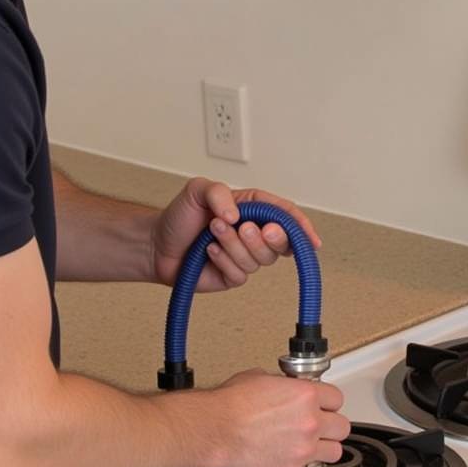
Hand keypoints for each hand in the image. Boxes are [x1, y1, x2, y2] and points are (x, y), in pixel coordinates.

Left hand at [150, 178, 321, 291]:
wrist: (157, 245)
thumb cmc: (180, 216)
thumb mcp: (197, 190)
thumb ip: (219, 192)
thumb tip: (238, 216)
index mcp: (253, 209)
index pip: (286, 216)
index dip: (302, 227)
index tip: (310, 239)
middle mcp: (253, 233)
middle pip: (281, 242)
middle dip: (269, 237)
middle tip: (248, 228)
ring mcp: (244, 255)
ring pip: (260, 259)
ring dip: (235, 245)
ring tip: (213, 232)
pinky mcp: (233, 275)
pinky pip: (241, 274)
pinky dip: (224, 261)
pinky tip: (208, 252)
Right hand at [210, 370, 350, 466]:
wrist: (215, 430)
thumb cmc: (231, 404)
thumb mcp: (261, 378)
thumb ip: (283, 385)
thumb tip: (284, 389)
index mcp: (306, 395)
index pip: (337, 398)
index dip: (328, 402)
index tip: (322, 406)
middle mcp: (310, 422)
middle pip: (342, 427)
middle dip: (331, 427)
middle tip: (319, 427)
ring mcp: (303, 450)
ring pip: (334, 452)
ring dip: (323, 449)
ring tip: (307, 446)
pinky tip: (283, 459)